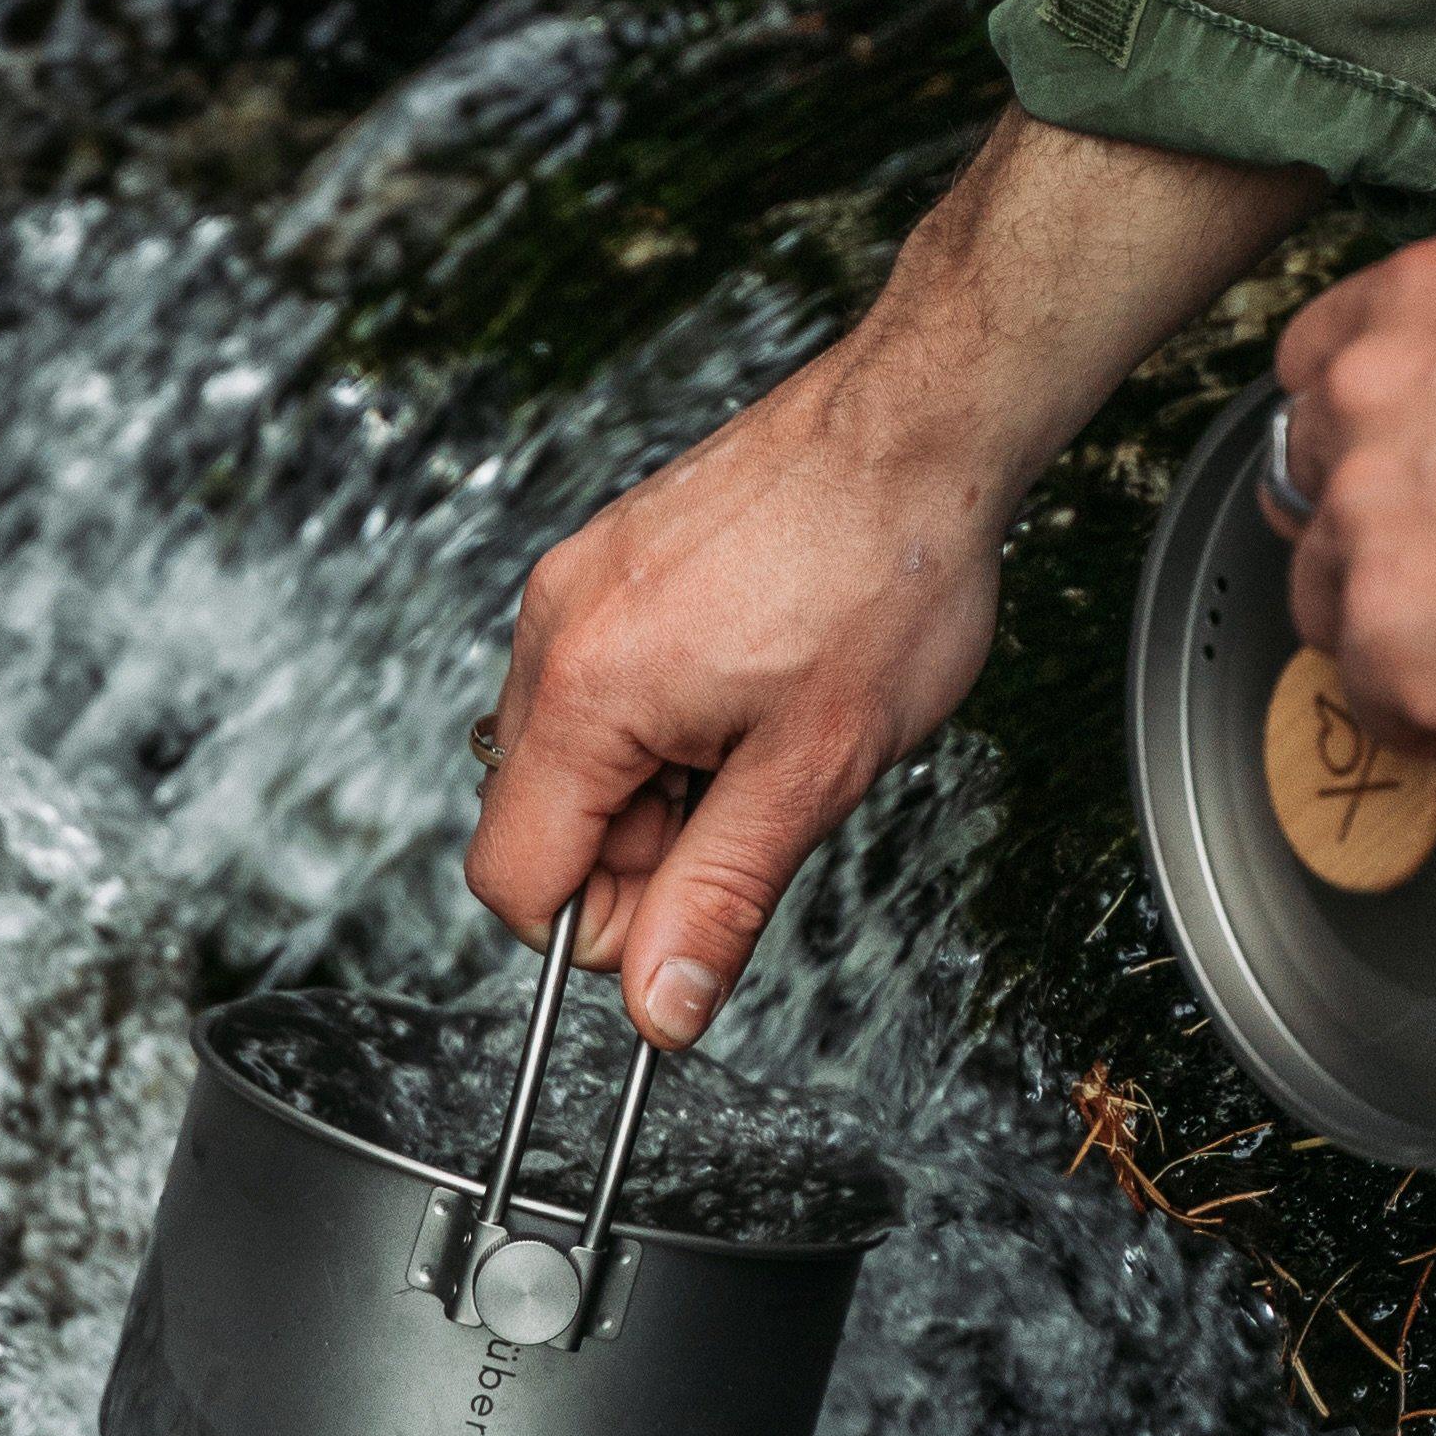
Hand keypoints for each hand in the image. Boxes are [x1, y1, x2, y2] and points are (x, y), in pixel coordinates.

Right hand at [468, 111, 1322, 1042]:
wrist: (920, 427)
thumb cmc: (885, 572)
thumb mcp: (814, 774)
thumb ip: (721, 898)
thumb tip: (663, 1009)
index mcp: (584, 692)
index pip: (515, 880)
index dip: (605, 929)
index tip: (692, 914)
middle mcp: (555, 631)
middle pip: (545, 820)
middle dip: (647, 849)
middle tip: (761, 810)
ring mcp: (579, 588)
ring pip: (582, 755)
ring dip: (667, 783)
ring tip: (771, 736)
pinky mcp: (613, 562)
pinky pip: (609, 685)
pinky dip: (674, 716)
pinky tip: (756, 689)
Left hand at [1267, 232, 1435, 759]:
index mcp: (1408, 305)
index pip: (1308, 370)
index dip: (1352, 436)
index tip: (1396, 477)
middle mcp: (1358, 401)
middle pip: (1305, 493)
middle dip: (1370, 535)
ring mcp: (1360, 527)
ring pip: (1326, 605)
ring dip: (1402, 631)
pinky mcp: (1385, 646)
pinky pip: (1382, 707)